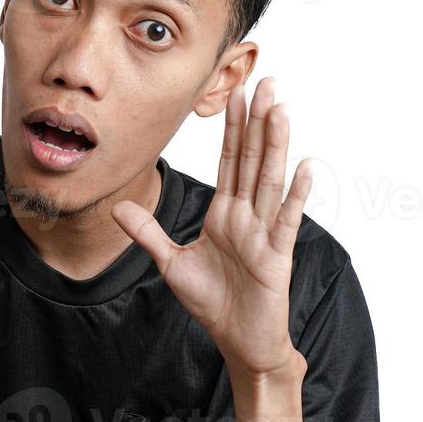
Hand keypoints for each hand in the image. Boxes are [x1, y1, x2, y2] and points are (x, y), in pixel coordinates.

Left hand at [111, 78, 310, 378]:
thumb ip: (148, 233)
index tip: (236, 94)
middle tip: (266, 81)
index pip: (230, 161)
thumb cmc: (213, 303)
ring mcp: (264, 233)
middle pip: (253, 160)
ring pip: (270, 180)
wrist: (238, 340)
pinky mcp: (277, 255)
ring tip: (281, 108)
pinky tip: (306, 166)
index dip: (233, 128)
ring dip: (277, 144)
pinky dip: (297, 194)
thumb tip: (116, 209)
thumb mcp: (171, 263)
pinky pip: (286, 220)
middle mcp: (247, 216)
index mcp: (225, 214)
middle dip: (258, 121)